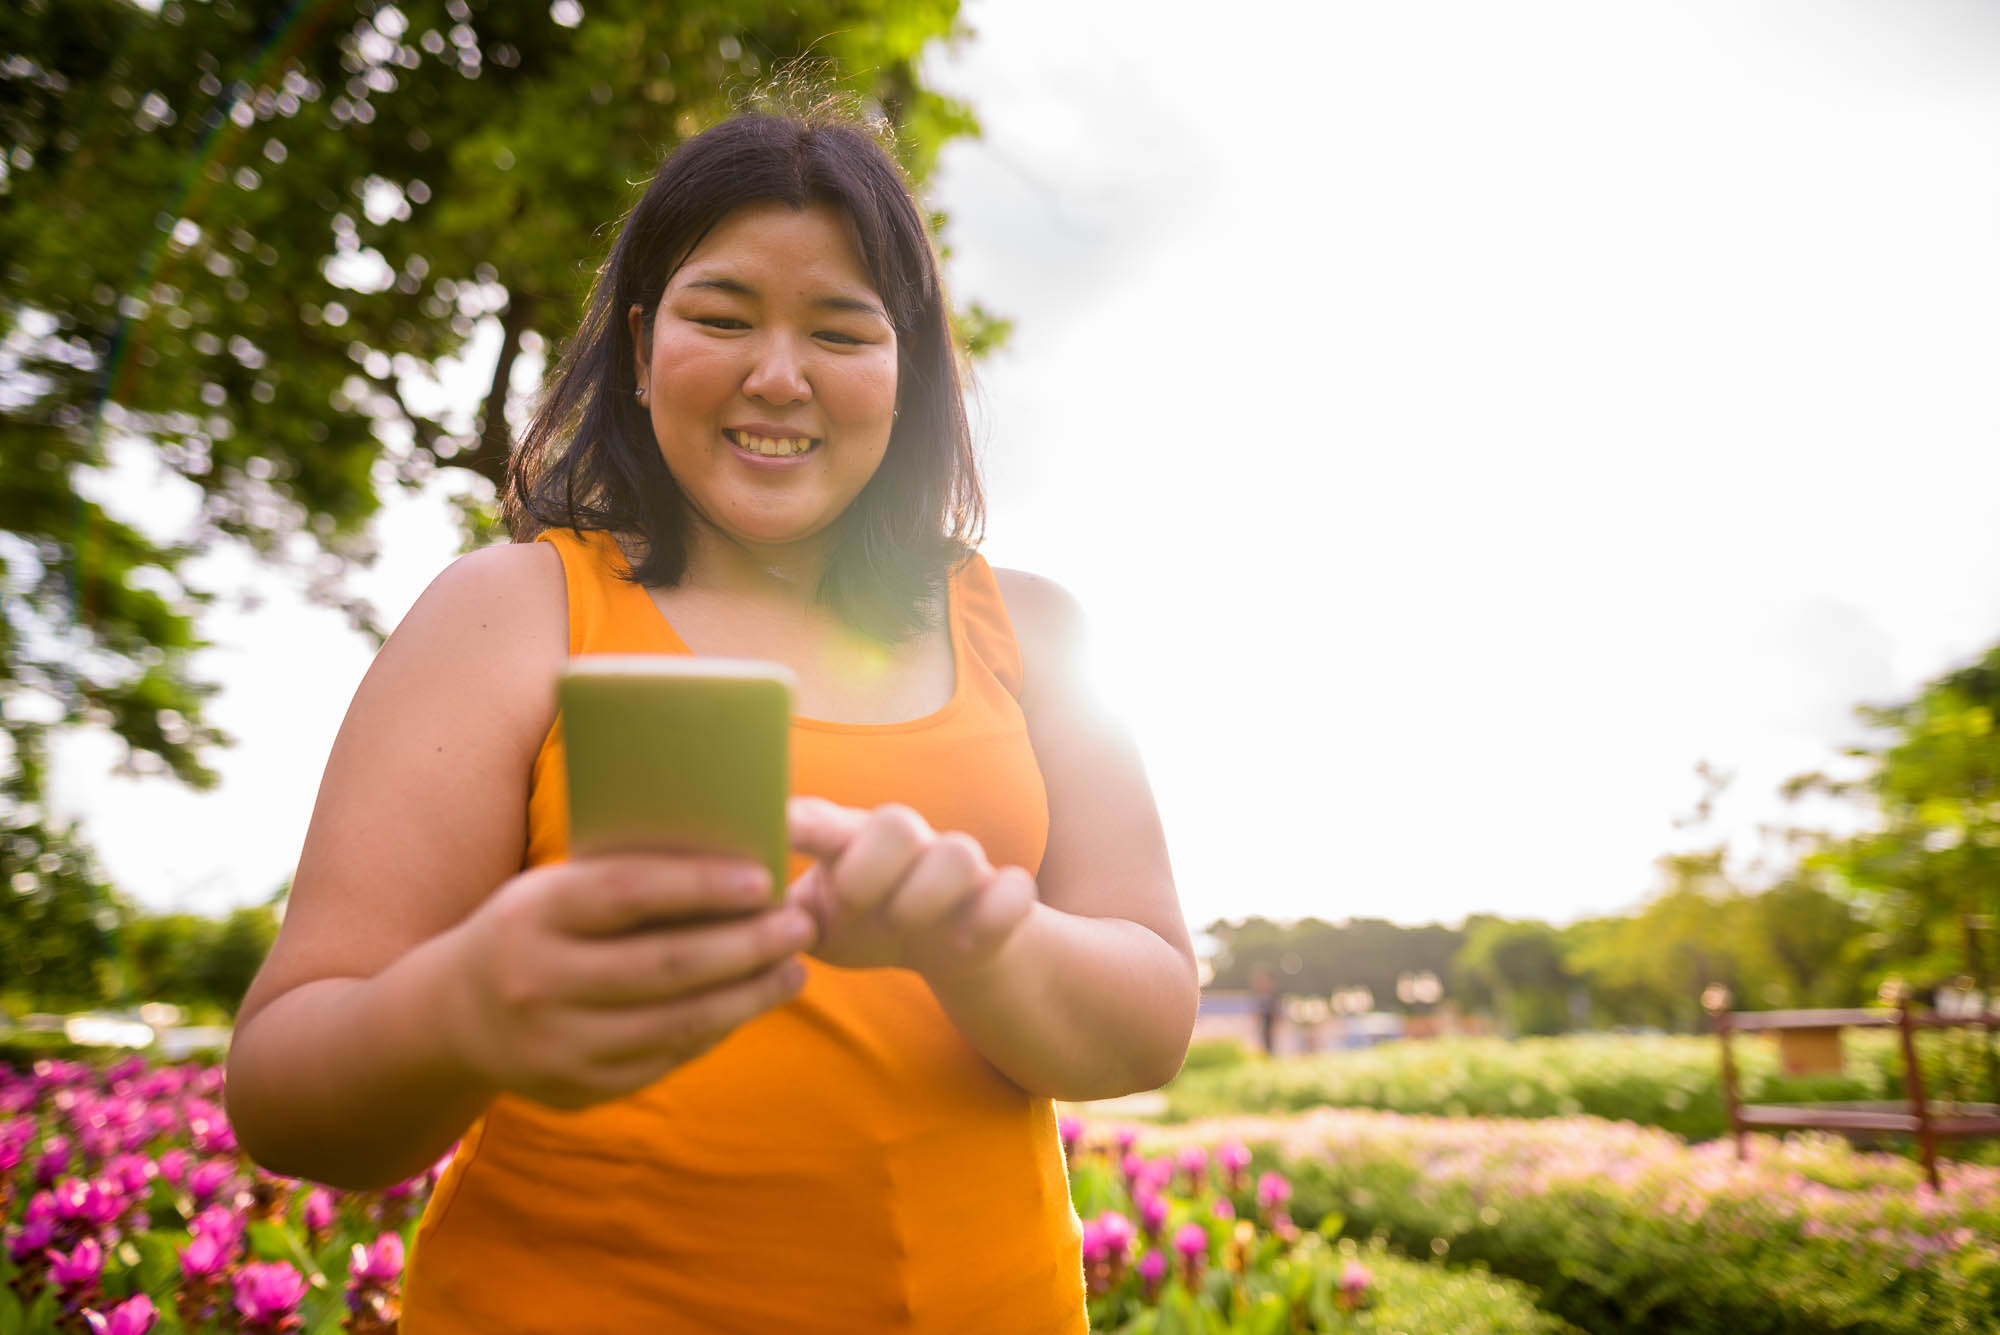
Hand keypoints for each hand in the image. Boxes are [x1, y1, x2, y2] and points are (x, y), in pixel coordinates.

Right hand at [438, 855, 814, 1109]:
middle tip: (801, 927)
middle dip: (746, 946)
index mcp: (533, 914)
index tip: (763, 879)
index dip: (700, 886)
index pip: (627, 894)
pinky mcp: (575, 1089)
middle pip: (665, 966)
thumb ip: (625, 878)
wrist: (452, 1016)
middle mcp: (537, 982)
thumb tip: (732, 866)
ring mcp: (555, 1045)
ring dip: (747, 997)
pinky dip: (714, 1031)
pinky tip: (748, 1006)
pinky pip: (664, 1059)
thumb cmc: (533, 928)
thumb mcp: (555, 889)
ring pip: (675, 1022)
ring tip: (794, 971)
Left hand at [785, 797, 1035, 978]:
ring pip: (960, 853)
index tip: (770, 826)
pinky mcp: (1006, 901)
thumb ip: (768, 914)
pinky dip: (993, 917)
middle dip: (874, 864)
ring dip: (928, 896)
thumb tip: (695, 912)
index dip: (796, 822)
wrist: (963, 951)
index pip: (821, 821)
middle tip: (855, 903)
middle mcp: (909, 848)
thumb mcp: (816, 921)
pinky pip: (1015, 893)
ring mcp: (962, 872)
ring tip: (909, 932)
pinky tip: (962, 945)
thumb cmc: (873, 924)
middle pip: (900, 821)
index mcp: (853, 846)